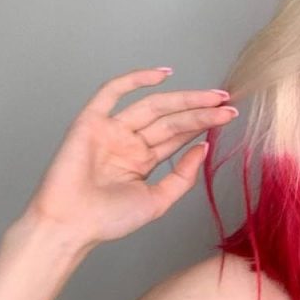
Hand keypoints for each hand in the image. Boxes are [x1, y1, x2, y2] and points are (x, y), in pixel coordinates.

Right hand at [24, 67, 237, 247]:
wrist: (72, 225)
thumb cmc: (108, 220)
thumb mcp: (158, 201)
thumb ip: (182, 176)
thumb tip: (203, 148)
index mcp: (142, 160)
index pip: (177, 136)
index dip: (202, 125)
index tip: (228, 117)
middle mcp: (128, 142)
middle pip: (170, 120)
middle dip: (200, 111)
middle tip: (227, 104)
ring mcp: (111, 131)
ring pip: (152, 106)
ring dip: (183, 99)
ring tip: (213, 97)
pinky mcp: (91, 122)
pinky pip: (112, 93)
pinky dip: (135, 80)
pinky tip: (164, 74)